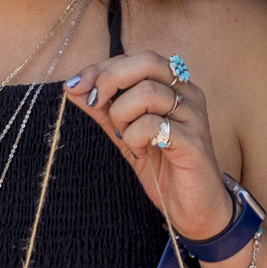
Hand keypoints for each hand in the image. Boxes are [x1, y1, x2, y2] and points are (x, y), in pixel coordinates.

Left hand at [66, 52, 231, 239]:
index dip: (102, 68)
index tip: (76, 87)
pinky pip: (152, 125)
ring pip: (147, 92)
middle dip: (109, 80)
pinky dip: (135, 137)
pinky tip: (140, 152)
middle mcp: (189, 94)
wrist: (193, 208)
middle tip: (94, 104)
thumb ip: (103, 110)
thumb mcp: (125, 134)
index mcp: (174, 86)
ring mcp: (194, 117)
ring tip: (126, 137)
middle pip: (146, 62)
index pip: (136, 59)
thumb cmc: (163, 167)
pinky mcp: (194, 142)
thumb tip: (72, 87)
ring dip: (122, 115)